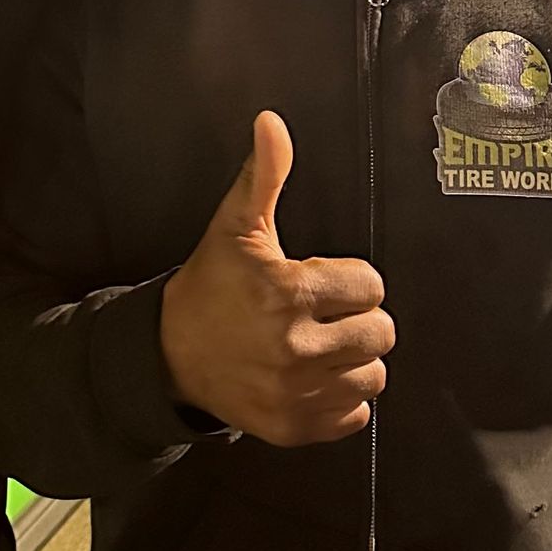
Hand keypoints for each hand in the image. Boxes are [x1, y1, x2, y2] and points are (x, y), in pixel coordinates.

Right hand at [159, 110, 392, 445]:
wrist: (169, 355)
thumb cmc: (211, 286)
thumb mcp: (235, 226)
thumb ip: (264, 174)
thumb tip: (271, 122)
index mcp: (288, 293)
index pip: (371, 286)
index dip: (348, 280)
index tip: (319, 282)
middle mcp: (295, 348)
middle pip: (381, 332)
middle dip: (356, 319)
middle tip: (321, 314)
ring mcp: (297, 394)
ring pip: (373, 376)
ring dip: (352, 360)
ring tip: (319, 345)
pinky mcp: (295, 427)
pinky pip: (355, 416)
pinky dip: (340, 399)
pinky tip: (312, 378)